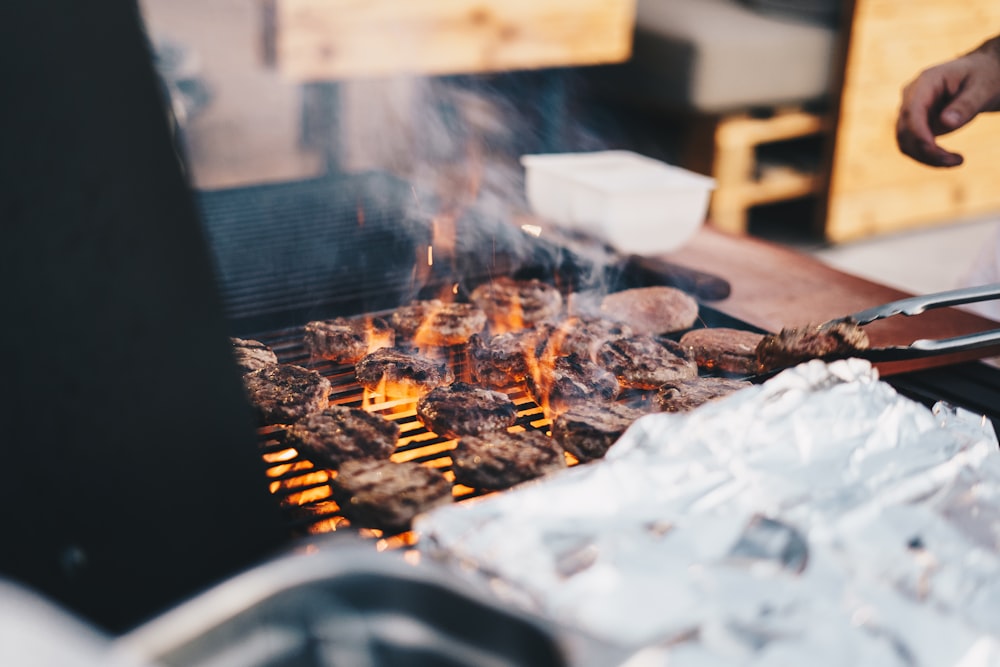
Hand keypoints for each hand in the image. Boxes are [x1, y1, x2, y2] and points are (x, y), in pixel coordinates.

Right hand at [896, 43, 999, 166]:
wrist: (983, 75)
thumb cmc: (985, 76)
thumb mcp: (983, 88)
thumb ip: (966, 104)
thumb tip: (946, 122)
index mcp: (926, 81)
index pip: (913, 111)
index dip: (918, 132)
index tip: (933, 150)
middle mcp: (912, 96)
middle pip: (906, 131)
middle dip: (926, 151)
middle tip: (958, 161)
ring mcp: (912, 112)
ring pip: (906, 142)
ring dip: (926, 158)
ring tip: (956, 161)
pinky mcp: (917, 125)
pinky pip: (914, 146)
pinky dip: (928, 157)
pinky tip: (949, 158)